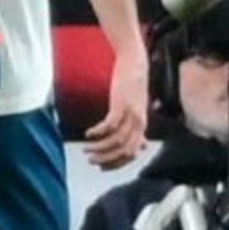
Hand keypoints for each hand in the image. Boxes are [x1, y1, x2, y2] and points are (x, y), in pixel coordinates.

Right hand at [85, 50, 147, 168]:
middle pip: (125, 150)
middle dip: (107, 159)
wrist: (134, 62)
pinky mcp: (122, 104)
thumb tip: (143, 146)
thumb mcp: (138, 110)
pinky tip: (88, 133)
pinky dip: (98, 132)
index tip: (102, 166)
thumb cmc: (133, 86)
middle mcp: (139, 122)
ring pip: (117, 140)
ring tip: (85, 148)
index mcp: (141, 126)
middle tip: (90, 160)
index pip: (132, 154)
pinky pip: (110, 125)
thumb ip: (139, 128)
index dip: (117, 163)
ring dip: (100, 148)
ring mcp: (131, 114)